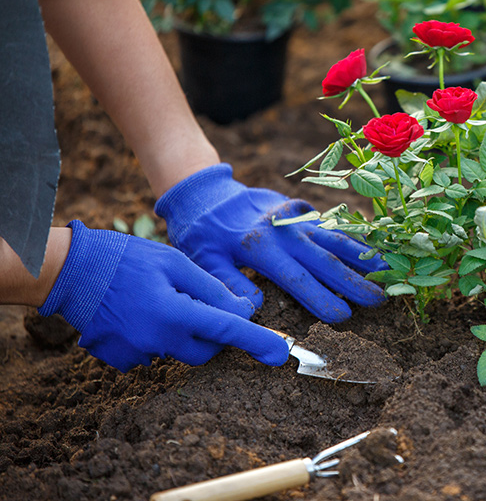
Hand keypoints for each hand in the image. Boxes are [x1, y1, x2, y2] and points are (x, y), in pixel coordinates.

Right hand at [39, 221, 288, 371]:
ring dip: (181, 332)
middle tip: (199, 304)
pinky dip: (156, 337)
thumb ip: (211, 289)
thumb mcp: (174, 263)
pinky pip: (153, 354)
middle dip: (214, 334)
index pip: (227, 331)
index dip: (258, 341)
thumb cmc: (125, 258)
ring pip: (179, 351)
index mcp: (174, 313)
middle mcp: (157, 341)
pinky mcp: (121, 360)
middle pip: (206, 351)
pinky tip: (139, 313)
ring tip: (158, 300)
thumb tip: (243, 310)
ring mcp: (137, 354)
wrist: (69, 271)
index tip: (281, 354)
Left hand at [154, 164, 386, 321]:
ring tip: (385, 269)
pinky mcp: (300, 211)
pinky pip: (330, 225)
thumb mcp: (202, 260)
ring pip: (333, 239)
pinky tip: (369, 246)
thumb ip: (227, 283)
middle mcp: (284, 231)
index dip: (321, 298)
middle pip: (324, 260)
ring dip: (360, 255)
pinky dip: (351, 237)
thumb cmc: (201, 232)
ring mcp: (295, 219)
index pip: (297, 278)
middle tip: (379, 300)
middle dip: (353, 282)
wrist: (206, 191)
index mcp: (260, 247)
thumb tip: (253, 309)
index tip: (343, 317)